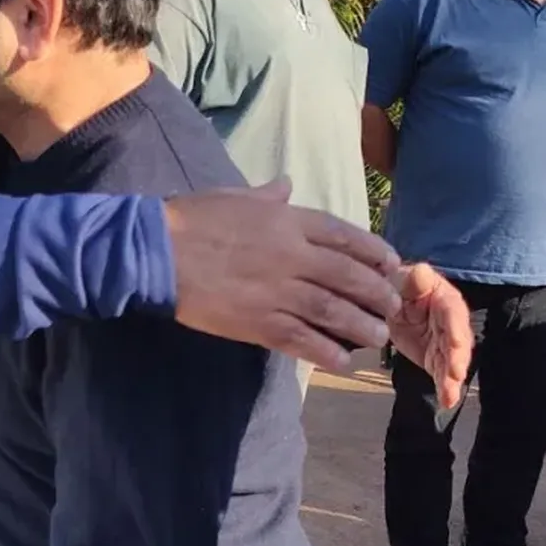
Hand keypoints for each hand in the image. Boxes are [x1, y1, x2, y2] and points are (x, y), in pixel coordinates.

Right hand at [165, 177, 402, 370]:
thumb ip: (266, 195)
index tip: (391, 264)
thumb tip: (286, 185)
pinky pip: (302, 338)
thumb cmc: (190, 219)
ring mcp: (277, 290)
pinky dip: (325, 351)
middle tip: (391, 307)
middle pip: (348, 275)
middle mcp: (291, 254)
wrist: (155, 252)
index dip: (374, 251)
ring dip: (361, 325)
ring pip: (333, 310)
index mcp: (286, 220)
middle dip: (376, 292)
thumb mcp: (233, 196)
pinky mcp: (258, 321)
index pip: (344, 235)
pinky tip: (342, 360)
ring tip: (376, 336)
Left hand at [387, 262, 472, 408]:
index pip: (452, 313)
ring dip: (451, 377)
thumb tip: (421, 271)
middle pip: (458, 341)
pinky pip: (441, 373)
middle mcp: (451, 321)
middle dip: (457, 358)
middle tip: (456, 373)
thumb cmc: (399, 284)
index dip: (455, 327)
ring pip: (452, 361)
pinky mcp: (436, 358)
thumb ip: (412, 278)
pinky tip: (447, 401)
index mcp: (444, 298)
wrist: (392, 301)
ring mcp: (445, 342)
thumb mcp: (401, 277)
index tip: (456, 343)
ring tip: (450, 393)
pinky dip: (444, 387)